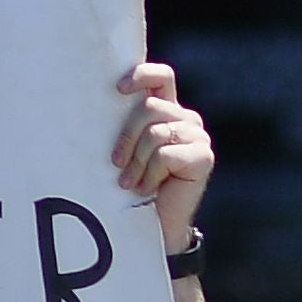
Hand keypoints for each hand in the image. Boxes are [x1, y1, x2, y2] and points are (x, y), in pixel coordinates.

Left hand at [116, 62, 215, 246]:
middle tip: (116, 163)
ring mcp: (197, 136)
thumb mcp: (126, 147)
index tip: (118, 89)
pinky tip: (149, 189)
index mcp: (166, 109)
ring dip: (136, 161)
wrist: (155, 225)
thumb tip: (97, 100)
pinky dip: (151, 174)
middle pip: (149, 106)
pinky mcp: (204, 157)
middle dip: (126, 136)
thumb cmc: (133, 184)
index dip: (142, 75)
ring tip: (130, 182)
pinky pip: (166, 154)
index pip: (161, 76)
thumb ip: (125, 122)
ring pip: (156, 132)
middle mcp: (185, 118)